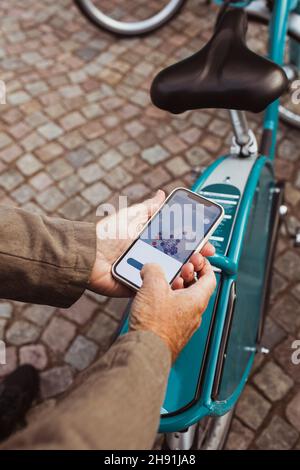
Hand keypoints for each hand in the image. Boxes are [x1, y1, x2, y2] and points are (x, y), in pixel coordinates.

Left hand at [89, 190, 214, 297]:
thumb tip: (161, 194)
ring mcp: (147, 272)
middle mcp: (152, 256)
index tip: (206, 244)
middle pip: (180, 259)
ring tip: (189, 267)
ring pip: (173, 275)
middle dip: (195, 258)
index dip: (194, 243)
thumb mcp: (131, 216)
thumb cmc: (106, 235)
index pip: (179, 242)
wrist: (87, 256)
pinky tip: (178, 282)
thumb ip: (148, 208)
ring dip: (185, 271)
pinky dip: (170, 287)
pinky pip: (158, 289)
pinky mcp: (141, 286)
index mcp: (151, 240)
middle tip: (201, 256)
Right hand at [129, 259, 216, 361]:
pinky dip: (166, 302)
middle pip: (196, 289)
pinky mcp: (172, 333)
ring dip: (174, 289)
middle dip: (186, 276)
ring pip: (183, 301)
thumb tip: (151, 268)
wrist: (145, 352)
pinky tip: (151, 300)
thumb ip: (154, 270)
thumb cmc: (155, 326)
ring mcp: (183, 325)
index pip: (210, 278)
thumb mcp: (153, 286)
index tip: (197, 259)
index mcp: (197, 300)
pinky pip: (173, 313)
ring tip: (159, 283)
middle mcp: (194, 314)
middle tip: (175, 269)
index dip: (205, 265)